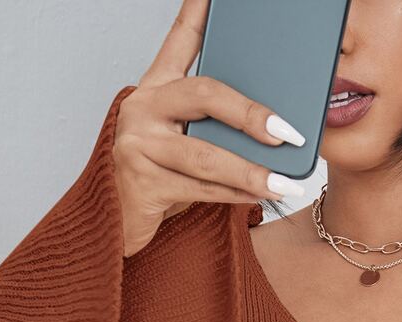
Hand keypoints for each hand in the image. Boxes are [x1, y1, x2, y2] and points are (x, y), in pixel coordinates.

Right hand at [112, 0, 306, 255]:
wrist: (114, 221)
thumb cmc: (156, 178)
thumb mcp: (181, 142)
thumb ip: (212, 126)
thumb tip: (271, 129)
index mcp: (155, 89)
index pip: (181, 40)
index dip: (199, 12)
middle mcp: (142, 108)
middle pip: (204, 95)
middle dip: (251, 115)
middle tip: (287, 133)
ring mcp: (137, 144)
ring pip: (206, 155)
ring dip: (251, 171)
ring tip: (285, 182)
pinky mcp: (141, 183)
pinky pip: (200, 189)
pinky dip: (234, 196)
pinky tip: (260, 197)